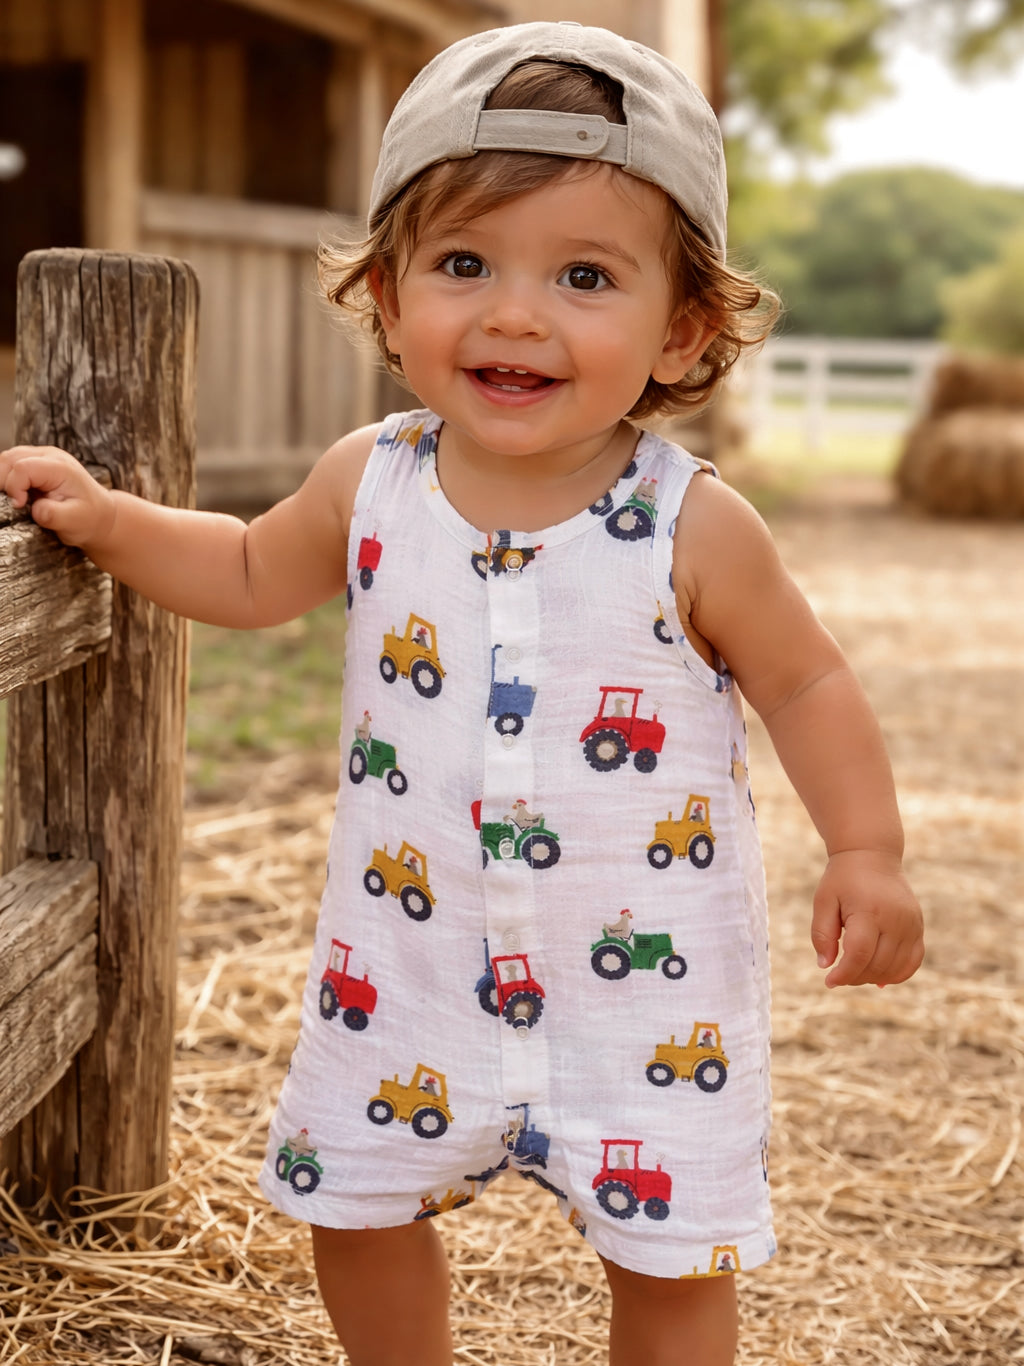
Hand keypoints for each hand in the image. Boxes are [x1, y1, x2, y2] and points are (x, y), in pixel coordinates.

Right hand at [0, 445, 114, 547]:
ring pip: (7, 459)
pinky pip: (11, 464)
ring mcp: (41, 456)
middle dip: (4, 482)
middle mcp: (49, 456)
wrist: (99, 514)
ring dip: (3, 479)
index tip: (20, 506)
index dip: (13, 487)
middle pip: (10, 459)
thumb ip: (54, 515)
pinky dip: (7, 478)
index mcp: (60, 467)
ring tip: (14, 499)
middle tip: (14, 504)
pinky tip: (15, 493)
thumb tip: (35, 509)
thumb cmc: (89, 518)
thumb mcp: (75, 521)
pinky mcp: (35, 462)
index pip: (23, 468)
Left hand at [811, 849, 923, 987]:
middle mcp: (896, 919)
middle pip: (878, 965)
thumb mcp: (823, 900)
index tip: (829, 981)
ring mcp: (911, 924)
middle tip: (838, 973)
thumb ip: (822, 934)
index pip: (860, 954)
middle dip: (855, 977)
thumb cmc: (843, 879)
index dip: (844, 974)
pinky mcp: (918, 927)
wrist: (872, 855)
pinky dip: (897, 974)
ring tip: (855, 971)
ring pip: (897, 968)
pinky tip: (878, 976)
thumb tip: (825, 966)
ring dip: (874, 978)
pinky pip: (913, 961)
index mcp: (869, 911)